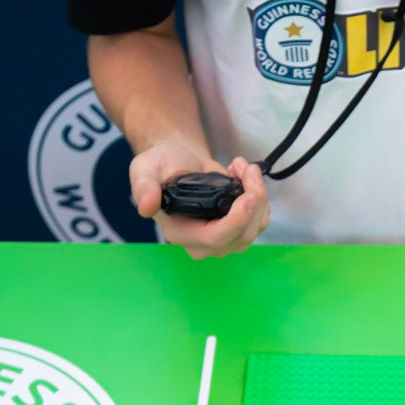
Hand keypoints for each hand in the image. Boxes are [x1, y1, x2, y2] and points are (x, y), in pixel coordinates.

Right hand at [129, 141, 270, 259]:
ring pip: (255, 228)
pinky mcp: (237, 228)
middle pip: (242, 236)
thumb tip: (146, 207)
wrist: (177, 161)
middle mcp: (202, 242)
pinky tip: (245, 176)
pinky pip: (259, 219)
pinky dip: (260, 195)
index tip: (250, 197)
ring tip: (242, 166)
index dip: (236, 222)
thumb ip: (144, 187)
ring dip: (258, 194)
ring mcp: (223, 237)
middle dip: (254, 201)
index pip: (214, 239)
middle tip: (247, 167)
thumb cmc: (160, 166)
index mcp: (180, 233)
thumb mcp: (144, 170)